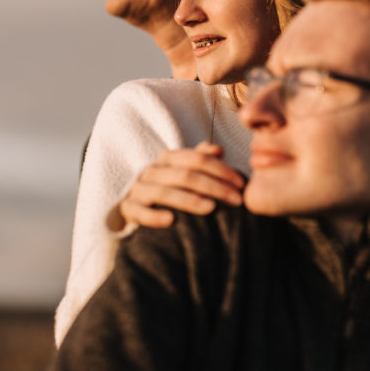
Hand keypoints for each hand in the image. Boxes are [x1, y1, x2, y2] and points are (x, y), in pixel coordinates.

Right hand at [119, 141, 244, 228]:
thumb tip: (218, 150)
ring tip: (211, 208)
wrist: (137, 207)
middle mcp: (152, 170)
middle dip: (214, 187)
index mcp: (168, 158)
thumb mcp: (185, 172)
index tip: (241, 184)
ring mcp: (139, 189)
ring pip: (164, 192)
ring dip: (189, 200)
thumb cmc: (170, 188)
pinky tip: (171, 220)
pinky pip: (140, 211)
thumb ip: (201, 160)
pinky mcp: (128, 208)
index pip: (197, 159)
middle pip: (185, 175)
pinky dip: (154, 215)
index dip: (221, 170)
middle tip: (236, 201)